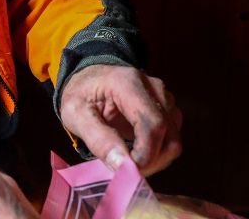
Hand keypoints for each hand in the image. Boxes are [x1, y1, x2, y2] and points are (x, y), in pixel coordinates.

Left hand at [58, 64, 181, 175]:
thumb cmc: (81, 94)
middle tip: (126, 171)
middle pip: (169, 133)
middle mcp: (154, 88)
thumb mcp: (74, 113)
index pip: (153, 124)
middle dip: (151, 160)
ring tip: (129, 161)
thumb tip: (122, 166)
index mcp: (129, 83)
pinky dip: (158, 152)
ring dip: (156, 158)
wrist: (90, 77)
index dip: (146, 154)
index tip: (128, 171)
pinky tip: (137, 153)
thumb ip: (97, 138)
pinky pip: (172, 137)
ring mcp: (164, 98)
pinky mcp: (168, 110)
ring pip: (174, 138)